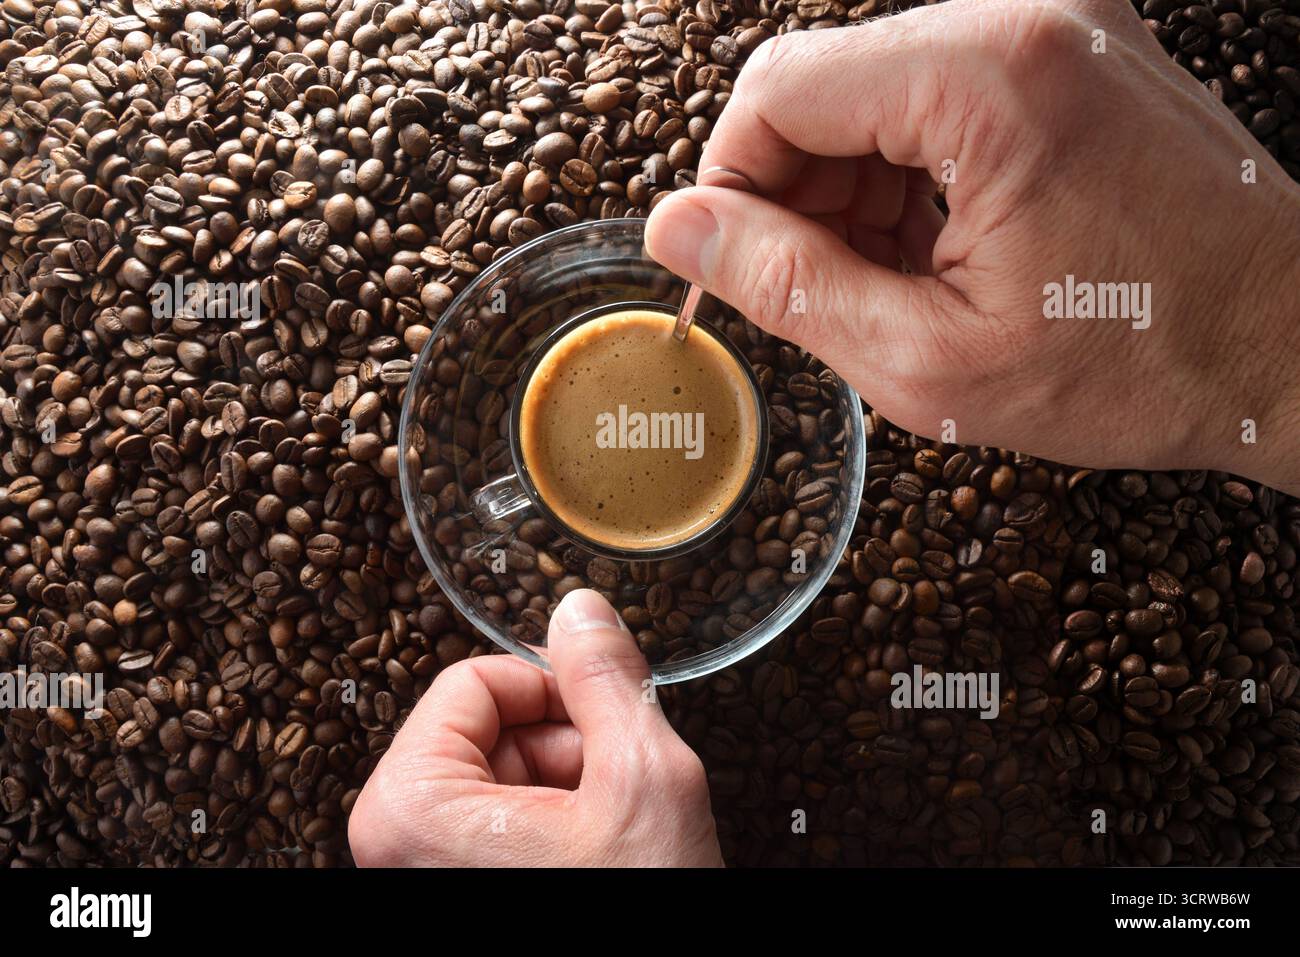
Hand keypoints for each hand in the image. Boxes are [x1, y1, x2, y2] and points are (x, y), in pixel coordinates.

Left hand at [347, 589, 722, 866]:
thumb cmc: (639, 917)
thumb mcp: (641, 781)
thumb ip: (606, 680)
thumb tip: (578, 612)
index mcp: (409, 810)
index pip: (471, 682)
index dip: (550, 688)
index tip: (597, 716)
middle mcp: (393, 844)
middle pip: (483, 728)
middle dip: (562, 746)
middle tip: (610, 791)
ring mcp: (421, 872)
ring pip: (499, 773)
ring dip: (568, 785)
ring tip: (607, 834)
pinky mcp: (452, 886)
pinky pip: (498, 821)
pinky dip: (557, 822)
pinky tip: (594, 855)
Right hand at [645, 0, 1299, 494]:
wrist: (1289, 345)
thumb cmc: (1141, 361)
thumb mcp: (931, 357)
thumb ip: (787, 286)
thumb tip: (681, 231)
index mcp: (987, 78)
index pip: (780, 89)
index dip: (728, 184)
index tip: (726, 261)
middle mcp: (1024, 19)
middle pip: (824, 81)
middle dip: (790, 191)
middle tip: (804, 290)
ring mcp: (1056, 27)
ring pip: (874, 90)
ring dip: (847, 189)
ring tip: (882, 286)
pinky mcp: (1072, 53)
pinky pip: (938, 96)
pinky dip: (906, 175)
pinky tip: (927, 253)